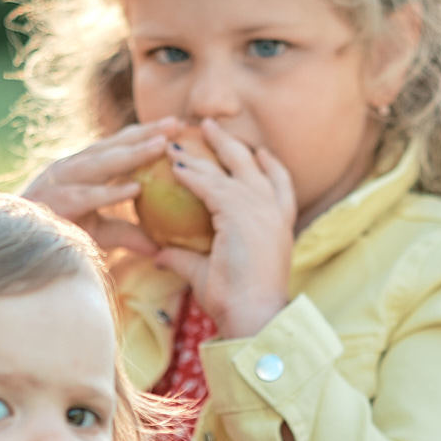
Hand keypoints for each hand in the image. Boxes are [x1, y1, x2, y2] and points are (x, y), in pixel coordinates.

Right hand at [22, 119, 179, 253]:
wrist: (12, 246)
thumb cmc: (53, 235)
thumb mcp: (97, 233)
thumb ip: (126, 233)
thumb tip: (159, 248)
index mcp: (82, 168)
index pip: (119, 145)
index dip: (146, 133)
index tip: (178, 125)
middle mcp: (71, 167)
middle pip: (114, 145)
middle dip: (146, 133)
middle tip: (178, 123)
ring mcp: (60, 182)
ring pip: (102, 163)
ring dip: (133, 154)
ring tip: (162, 146)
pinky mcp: (54, 203)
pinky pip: (86, 196)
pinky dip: (110, 192)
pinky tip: (135, 189)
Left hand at [155, 119, 296, 338]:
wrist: (253, 315)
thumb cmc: (237, 303)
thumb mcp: (209, 274)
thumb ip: (185, 258)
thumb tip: (158, 254)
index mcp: (281, 224)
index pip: (279, 182)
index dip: (267, 163)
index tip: (257, 151)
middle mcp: (274, 211)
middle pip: (254, 163)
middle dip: (231, 142)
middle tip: (209, 126)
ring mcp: (259, 208)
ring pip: (229, 168)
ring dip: (203, 151)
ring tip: (181, 137)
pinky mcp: (239, 212)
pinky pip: (210, 184)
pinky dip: (190, 173)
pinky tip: (171, 165)